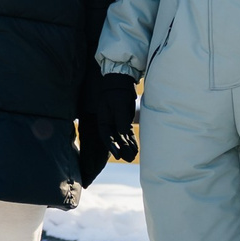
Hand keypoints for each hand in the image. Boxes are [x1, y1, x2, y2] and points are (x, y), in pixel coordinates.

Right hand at [79, 72, 137, 186]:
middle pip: (115, 140)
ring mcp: (116, 123)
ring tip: (134, 157)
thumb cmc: (116, 92)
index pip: (106, 136)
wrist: (120, 81)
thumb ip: (120, 120)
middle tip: (129, 159)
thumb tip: (123, 134)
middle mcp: (108, 124)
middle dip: (122, 149)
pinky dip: (131, 141)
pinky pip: (127, 134)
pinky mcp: (123, 121)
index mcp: (103, 120)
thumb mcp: (118, 106)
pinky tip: (136, 149)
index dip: (112, 146)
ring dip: (128, 147)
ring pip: (122, 138)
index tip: (118, 155)